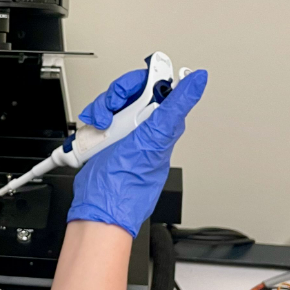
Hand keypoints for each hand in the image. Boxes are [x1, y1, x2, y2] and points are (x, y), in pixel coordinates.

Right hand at [66, 67, 207, 236]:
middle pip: (129, 90)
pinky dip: (90, 124)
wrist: (97, 207)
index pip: (158, 86)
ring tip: (101, 129)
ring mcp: (123, 132)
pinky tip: (93, 136)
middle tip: (111, 114)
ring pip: (110, 102)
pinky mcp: (104, 137)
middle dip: (115, 97)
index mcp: (161, 125)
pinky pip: (96, 117)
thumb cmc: (127, 186)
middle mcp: (144, 127)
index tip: (133, 89)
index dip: (143, 81)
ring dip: (100, 112)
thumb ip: (175, 108)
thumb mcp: (152, 140)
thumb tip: (199, 81)